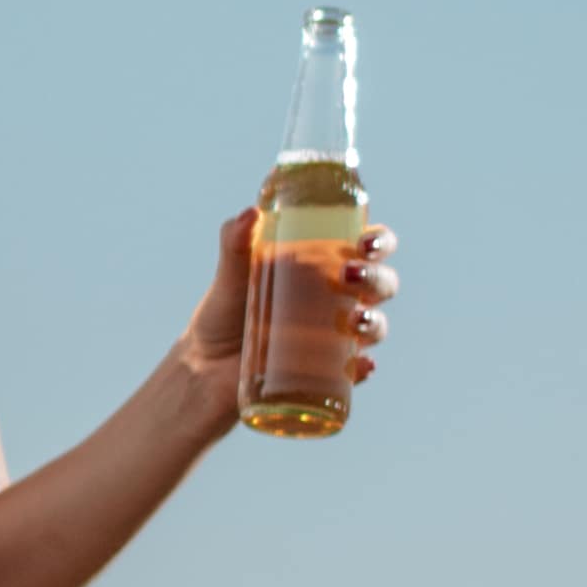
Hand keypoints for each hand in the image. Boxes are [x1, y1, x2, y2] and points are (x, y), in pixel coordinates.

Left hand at [179, 204, 398, 405]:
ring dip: (375, 322)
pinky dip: (362, 367)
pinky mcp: (327, 373)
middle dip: (377, 278)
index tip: (365, 241)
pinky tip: (360, 364)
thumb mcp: (231, 273)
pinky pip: (355, 371)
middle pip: (381, 284)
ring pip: (375, 326)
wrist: (205, 364)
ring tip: (355, 320)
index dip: (380, 241)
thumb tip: (250, 213)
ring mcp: (337, 338)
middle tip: (349, 275)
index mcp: (327, 266)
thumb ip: (236, 240)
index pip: (369, 247)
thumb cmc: (226, 309)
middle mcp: (341, 300)